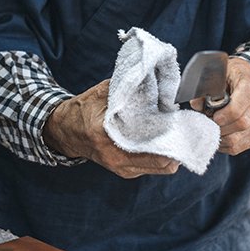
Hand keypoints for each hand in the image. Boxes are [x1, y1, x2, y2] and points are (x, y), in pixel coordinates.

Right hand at [43, 79, 179, 178]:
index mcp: (107, 137)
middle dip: (177, 147)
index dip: (171, 136)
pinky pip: (153, 168)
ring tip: (176, 133)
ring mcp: (121, 168)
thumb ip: (127, 89)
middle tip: (184, 128)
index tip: (180, 122)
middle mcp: (116, 158)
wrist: (65, 131)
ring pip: (161, 168)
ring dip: (171, 152)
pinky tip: (163, 140)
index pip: (149, 146)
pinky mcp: (125, 171)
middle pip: (163, 163)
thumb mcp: (101, 93)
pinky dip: (161, 155)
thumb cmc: (83, 110)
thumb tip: (154, 79)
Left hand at [191, 57, 249, 154]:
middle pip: (242, 123)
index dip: (224, 115)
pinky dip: (230, 144)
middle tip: (210, 123)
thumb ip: (206, 87)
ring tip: (214, 129)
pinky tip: (222, 136)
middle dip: (221, 128)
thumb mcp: (218, 73)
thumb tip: (196, 104)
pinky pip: (245, 144)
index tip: (213, 116)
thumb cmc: (232, 74)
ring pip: (242, 137)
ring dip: (224, 137)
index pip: (239, 107)